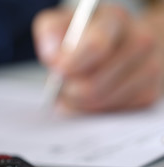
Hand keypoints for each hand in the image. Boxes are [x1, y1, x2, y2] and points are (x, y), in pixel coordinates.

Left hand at [33, 5, 163, 111]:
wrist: (121, 42)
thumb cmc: (86, 34)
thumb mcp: (63, 24)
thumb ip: (51, 33)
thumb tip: (52, 56)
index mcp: (115, 20)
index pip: (96, 46)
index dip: (72, 64)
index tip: (58, 72)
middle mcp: (139, 42)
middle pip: (94, 84)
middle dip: (69, 91)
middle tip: (58, 88)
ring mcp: (149, 69)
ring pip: (101, 102)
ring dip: (78, 103)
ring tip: (70, 92)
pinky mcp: (149, 94)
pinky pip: (111, 113)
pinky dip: (93, 110)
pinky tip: (88, 97)